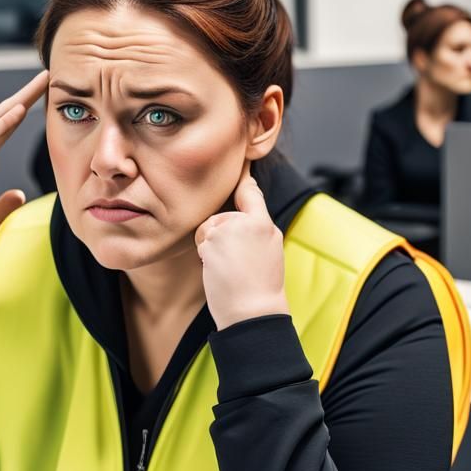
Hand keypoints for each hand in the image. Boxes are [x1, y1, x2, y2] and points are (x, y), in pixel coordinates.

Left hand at [195, 169, 289, 329]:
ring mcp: (229, 228)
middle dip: (221, 235)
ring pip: (209, 228)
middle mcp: (248, 222)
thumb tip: (242, 213)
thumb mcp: (269, 250)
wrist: (252, 311)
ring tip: (229, 267)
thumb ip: (256, 227)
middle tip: (238, 262)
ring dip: (212, 246)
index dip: (243, 178)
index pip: (251, 193)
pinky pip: (202, 240)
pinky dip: (206, 254)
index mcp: (266, 225)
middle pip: (222, 216)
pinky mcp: (212, 239)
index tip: (241, 160)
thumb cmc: (260, 287)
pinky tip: (220, 270)